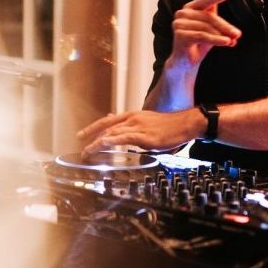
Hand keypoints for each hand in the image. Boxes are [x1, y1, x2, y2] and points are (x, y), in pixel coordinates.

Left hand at [77, 108, 202, 157]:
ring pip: (112, 133)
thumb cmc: (170, 126)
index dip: (94, 127)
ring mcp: (137, 126)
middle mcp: (133, 119)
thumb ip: (135, 126)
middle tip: (81, 147)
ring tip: (87, 152)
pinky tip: (102, 144)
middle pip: (106, 127)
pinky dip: (110, 141)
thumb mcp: (148, 123)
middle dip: (91, 136)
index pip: (109, 120)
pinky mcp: (143, 136)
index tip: (82, 134)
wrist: (185, 124)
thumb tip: (123, 130)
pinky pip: (123, 138)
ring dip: (97, 143)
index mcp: (133, 116)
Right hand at [169, 0, 240, 69]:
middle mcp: (181, 14)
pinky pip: (202, 36)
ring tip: (232, 41)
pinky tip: (226, 42)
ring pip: (207, 28)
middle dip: (225, 26)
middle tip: (238, 34)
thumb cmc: (198, 42)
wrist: (185, 63)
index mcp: (189, 8)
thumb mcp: (208, 24)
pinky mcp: (180, 35)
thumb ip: (212, 6)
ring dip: (222, 35)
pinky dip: (216, 40)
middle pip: (209, 17)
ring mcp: (179, 24)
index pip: (206, 0)